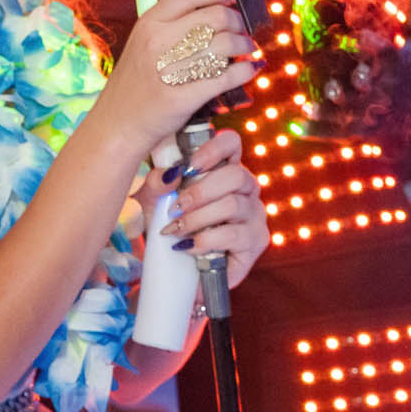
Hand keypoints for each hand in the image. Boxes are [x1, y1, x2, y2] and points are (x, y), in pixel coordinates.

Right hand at [95, 0, 257, 156]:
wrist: (117, 124)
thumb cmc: (134, 84)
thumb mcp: (141, 43)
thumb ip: (169, 25)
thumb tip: (212, 10)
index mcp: (149, 23)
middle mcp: (158, 42)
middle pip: (216, 16)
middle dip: (238, 21)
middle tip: (241, 29)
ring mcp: (170, 70)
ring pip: (226, 44)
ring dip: (245, 45)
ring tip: (246, 49)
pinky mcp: (184, 97)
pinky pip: (227, 77)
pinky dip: (245, 71)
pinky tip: (248, 69)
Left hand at [158, 128, 268, 287]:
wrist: (177, 268)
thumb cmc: (170, 226)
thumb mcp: (153, 203)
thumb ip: (156, 184)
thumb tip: (170, 174)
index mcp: (225, 169)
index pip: (231, 143)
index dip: (213, 148)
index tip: (188, 166)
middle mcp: (246, 188)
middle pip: (235, 175)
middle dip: (200, 191)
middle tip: (176, 207)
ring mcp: (255, 214)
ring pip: (232, 205)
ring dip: (197, 219)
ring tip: (176, 230)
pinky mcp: (256, 241)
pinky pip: (233, 235)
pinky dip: (204, 241)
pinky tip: (188, 247)